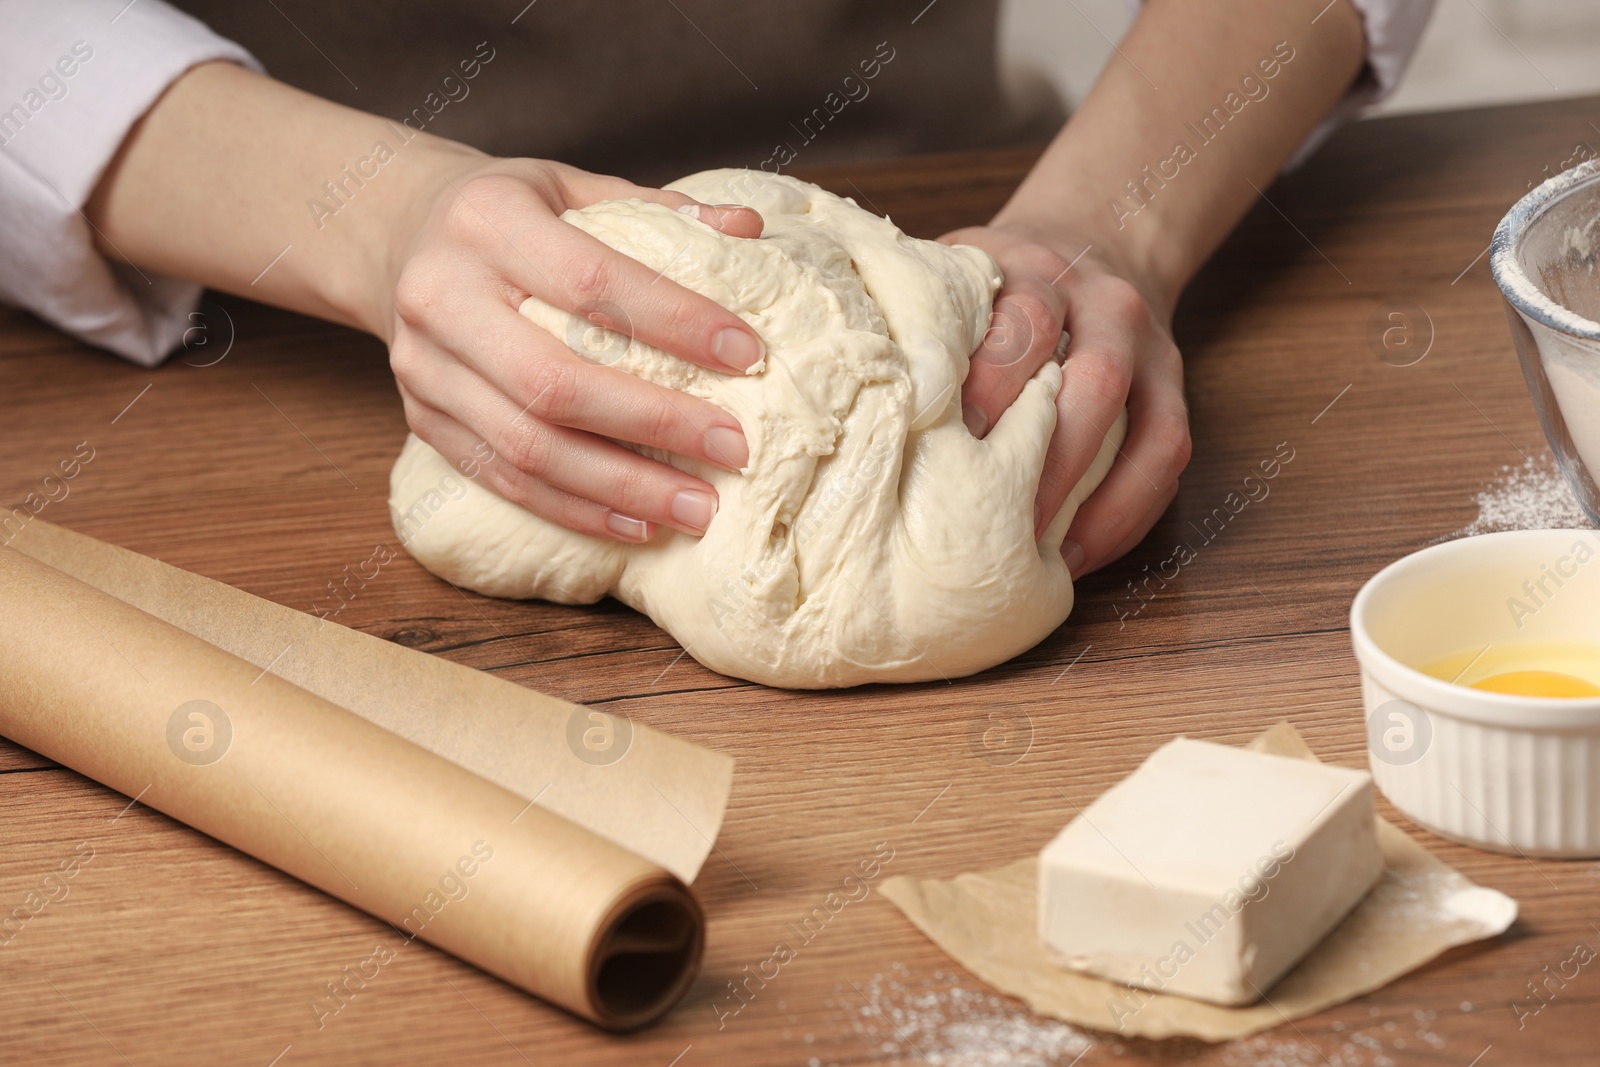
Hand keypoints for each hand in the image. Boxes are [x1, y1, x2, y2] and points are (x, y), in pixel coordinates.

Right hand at [384, 157, 765, 542]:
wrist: (396, 234)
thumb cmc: (509, 212)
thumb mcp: (573, 187)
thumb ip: (657, 211)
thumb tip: (750, 232)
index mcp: (487, 220)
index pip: (592, 279)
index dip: (675, 321)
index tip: (748, 355)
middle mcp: (441, 294)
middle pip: (555, 381)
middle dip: (655, 423)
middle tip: (735, 449)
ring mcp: (424, 366)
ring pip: (527, 446)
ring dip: (622, 487)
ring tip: (699, 508)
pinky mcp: (421, 419)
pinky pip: (503, 479)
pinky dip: (576, 509)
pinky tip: (639, 525)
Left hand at [940, 223, 1190, 578]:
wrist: (1095, 237)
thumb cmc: (1000, 285)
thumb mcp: (958, 277)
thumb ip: (924, 326)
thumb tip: (861, 409)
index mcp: (1038, 272)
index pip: (1027, 318)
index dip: (994, 381)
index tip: (952, 438)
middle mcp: (1106, 306)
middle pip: (1097, 378)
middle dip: (1047, 455)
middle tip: (993, 517)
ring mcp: (1150, 350)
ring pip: (1148, 427)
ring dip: (1093, 499)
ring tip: (1038, 556)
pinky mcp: (1173, 390)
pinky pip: (1168, 458)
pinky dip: (1126, 514)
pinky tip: (1076, 555)